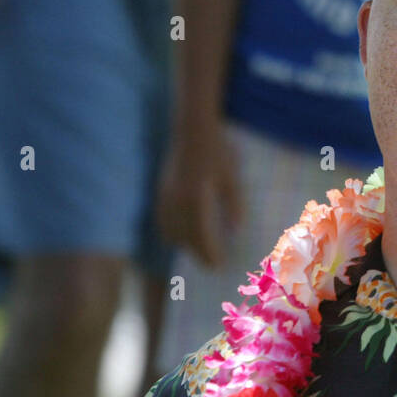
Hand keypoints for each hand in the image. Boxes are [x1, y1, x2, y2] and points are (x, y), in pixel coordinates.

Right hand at [156, 124, 243, 269]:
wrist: (193, 130)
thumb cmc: (218, 152)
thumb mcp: (232, 179)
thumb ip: (234, 206)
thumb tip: (235, 231)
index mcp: (195, 201)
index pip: (199, 237)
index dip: (208, 254)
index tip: (217, 266)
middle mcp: (176, 202)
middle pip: (182, 238)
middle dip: (195, 253)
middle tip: (210, 263)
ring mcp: (165, 196)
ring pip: (169, 230)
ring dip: (182, 243)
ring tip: (198, 250)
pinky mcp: (161, 189)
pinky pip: (162, 219)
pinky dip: (171, 230)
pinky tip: (181, 232)